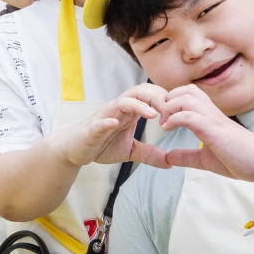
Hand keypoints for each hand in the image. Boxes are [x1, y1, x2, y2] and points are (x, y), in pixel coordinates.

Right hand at [55, 84, 171, 168]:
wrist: (75, 149)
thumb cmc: (101, 145)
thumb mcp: (130, 151)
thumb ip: (149, 154)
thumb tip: (170, 162)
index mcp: (129, 112)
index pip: (149, 95)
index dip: (165, 100)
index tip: (178, 112)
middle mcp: (118, 109)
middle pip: (139, 91)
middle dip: (157, 96)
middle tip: (170, 110)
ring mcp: (105, 116)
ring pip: (122, 100)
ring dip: (139, 105)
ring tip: (153, 114)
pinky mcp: (92, 128)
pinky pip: (100, 122)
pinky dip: (107, 121)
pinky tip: (115, 123)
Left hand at [159, 85, 253, 180]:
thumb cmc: (239, 159)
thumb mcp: (205, 159)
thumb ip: (187, 156)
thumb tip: (168, 158)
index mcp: (209, 115)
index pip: (188, 94)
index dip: (171, 101)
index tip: (163, 117)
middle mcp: (210, 112)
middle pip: (185, 89)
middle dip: (168, 100)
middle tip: (161, 118)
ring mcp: (212, 118)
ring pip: (185, 98)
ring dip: (169, 107)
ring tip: (164, 123)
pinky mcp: (213, 129)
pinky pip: (189, 115)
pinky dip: (175, 118)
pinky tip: (169, 128)